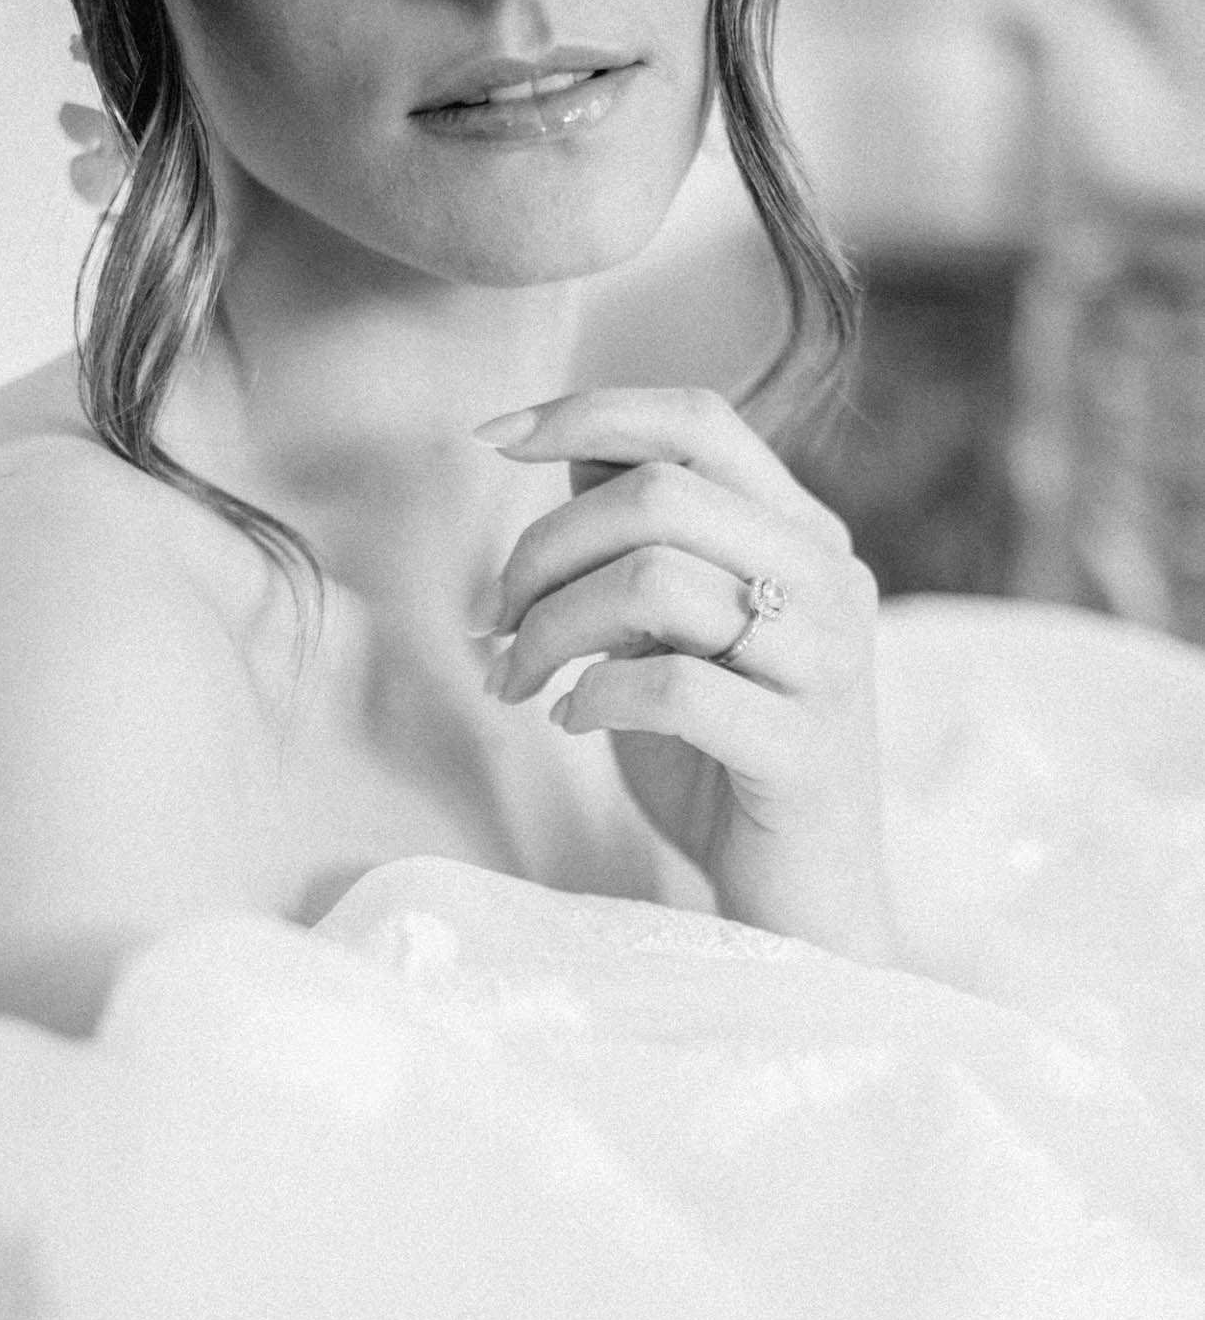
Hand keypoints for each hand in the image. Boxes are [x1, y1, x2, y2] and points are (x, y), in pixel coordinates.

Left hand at [475, 388, 895, 964]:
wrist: (797, 907)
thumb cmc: (721, 767)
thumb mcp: (670, 640)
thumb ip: (639, 548)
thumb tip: (570, 455)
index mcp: (802, 535)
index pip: (697, 421)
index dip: (586, 412)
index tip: (490, 437)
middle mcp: (829, 579)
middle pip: (657, 495)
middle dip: (541, 551)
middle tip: (494, 624)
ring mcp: (826, 663)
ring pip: (654, 579)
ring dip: (550, 629)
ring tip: (518, 681)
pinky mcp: (804, 749)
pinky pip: (671, 687)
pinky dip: (593, 696)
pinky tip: (571, 721)